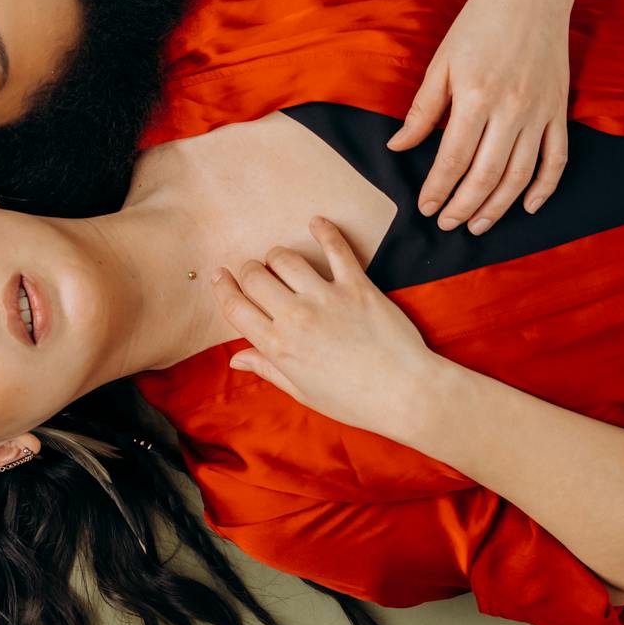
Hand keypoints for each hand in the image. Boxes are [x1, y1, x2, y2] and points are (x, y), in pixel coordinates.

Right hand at [211, 217, 448, 441]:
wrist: (404, 394)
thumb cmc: (354, 401)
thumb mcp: (302, 392)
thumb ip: (268, 369)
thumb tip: (237, 359)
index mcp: (278, 346)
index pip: (235, 307)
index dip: (222, 287)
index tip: (219, 276)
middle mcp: (295, 317)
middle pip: (254, 276)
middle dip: (249, 271)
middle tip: (257, 275)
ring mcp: (326, 298)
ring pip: (285, 258)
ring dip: (279, 256)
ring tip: (284, 262)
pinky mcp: (357, 285)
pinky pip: (335, 247)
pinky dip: (324, 230)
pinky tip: (316, 223)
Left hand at [386, 0, 572, 233]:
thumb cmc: (479, 24)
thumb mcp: (442, 62)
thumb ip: (422, 109)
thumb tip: (397, 148)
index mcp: (476, 97)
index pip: (453, 158)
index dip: (438, 189)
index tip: (425, 208)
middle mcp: (511, 109)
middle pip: (487, 174)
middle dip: (465, 206)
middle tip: (447, 225)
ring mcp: (540, 112)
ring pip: (521, 174)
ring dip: (499, 206)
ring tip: (478, 225)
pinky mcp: (559, 110)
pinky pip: (557, 158)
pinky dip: (545, 187)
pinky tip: (528, 207)